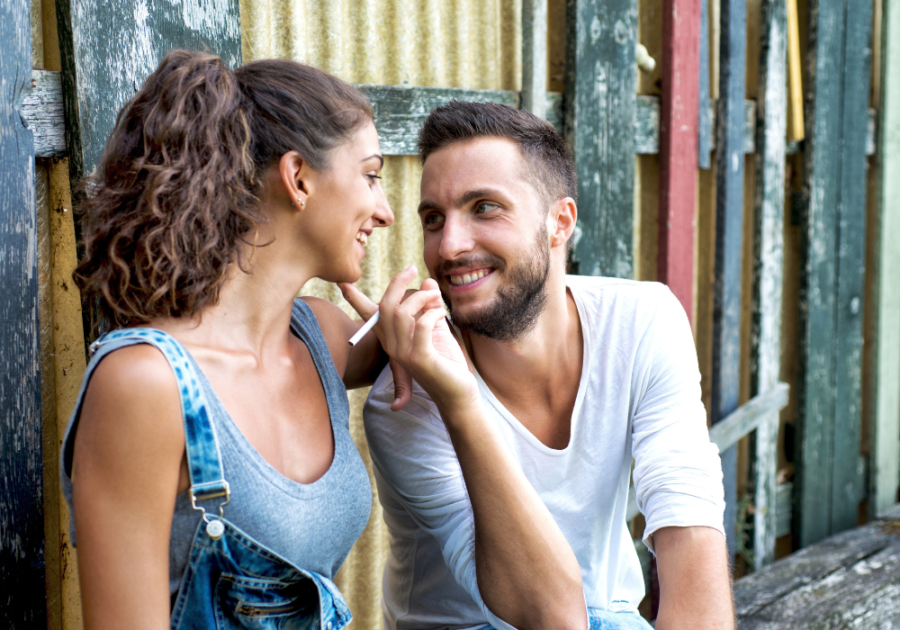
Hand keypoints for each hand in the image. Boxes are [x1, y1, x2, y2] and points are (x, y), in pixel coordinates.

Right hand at [349, 267, 476, 410]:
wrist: (457, 392)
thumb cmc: (446, 360)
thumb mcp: (436, 326)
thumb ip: (429, 304)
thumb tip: (427, 281)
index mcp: (392, 338)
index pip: (368, 315)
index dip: (354, 298)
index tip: (342, 282)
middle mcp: (392, 346)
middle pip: (385, 305)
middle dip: (397, 282)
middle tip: (413, 268)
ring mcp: (404, 354)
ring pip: (401, 312)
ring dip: (422, 297)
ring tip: (437, 298)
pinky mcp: (420, 358)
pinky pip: (422, 325)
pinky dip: (434, 313)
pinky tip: (443, 314)